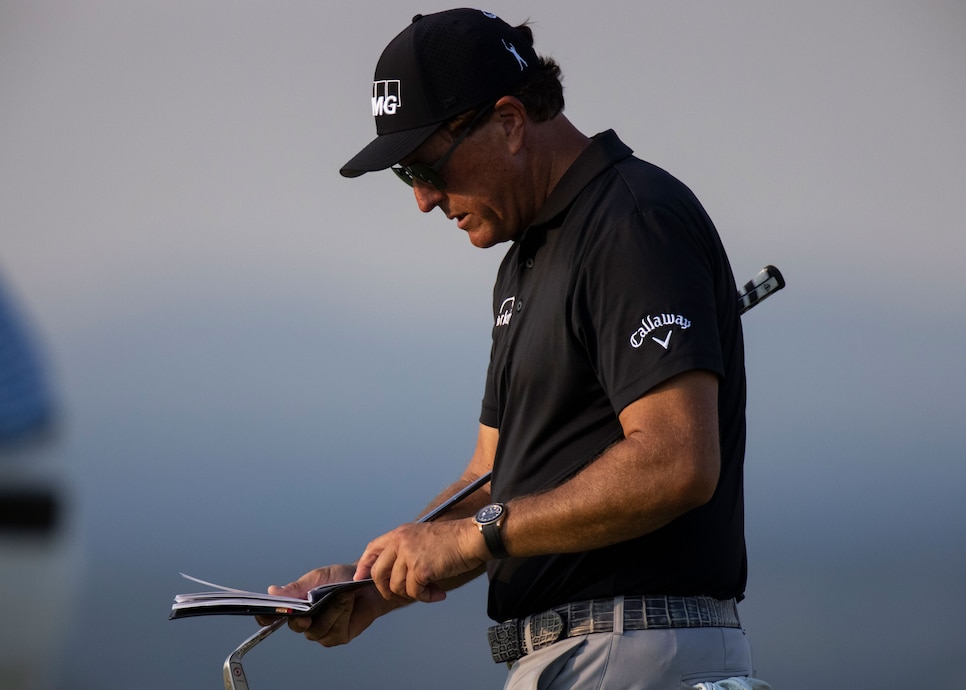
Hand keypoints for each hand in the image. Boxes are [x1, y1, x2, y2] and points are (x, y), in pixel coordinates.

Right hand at [256, 564, 401, 646]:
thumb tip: (272, 592)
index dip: (266, 617)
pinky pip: (335, 632)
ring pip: (318, 630)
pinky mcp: (338, 637)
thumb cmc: (341, 578)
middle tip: (309, 610)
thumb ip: (297, 588)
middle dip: (304, 616)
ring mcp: (321, 632)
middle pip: (296, 626)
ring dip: (331, 610)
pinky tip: (349, 603)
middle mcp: (306, 622)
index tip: (266, 614)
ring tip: (342, 595)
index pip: (273, 617)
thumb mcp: (318, 578)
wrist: (367, 583)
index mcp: (295, 606)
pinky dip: (342, 614)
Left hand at [354, 519, 487, 602]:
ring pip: (396, 586)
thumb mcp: (421, 537)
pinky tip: (437, 593)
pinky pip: (414, 592)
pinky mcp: (420, 568)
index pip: (372, 549)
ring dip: (413, 594)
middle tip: (404, 594)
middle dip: (388, 590)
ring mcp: (409, 555)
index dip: (364, 567)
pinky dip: (425, 596)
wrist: (471, 537)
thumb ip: (405, 550)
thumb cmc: (452, 540)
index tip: (361, 579)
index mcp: (399, 534)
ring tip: (430, 591)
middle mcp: (400, 542)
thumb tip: (394, 574)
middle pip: (378, 573)